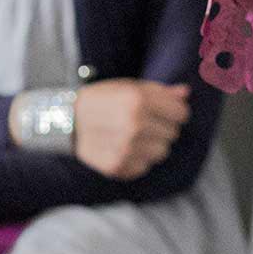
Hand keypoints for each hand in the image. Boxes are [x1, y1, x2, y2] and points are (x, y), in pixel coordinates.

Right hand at [72, 79, 190, 179]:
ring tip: (133, 136)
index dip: (174, 112)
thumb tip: (186, 93)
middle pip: (173, 133)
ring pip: (162, 152)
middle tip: (143, 123)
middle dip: (163, 128)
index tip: (164, 111)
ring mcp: (126, 148)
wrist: (66, 121)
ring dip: (152, 145)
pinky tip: (122, 147)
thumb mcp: (128, 87)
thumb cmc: (101, 99)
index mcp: (138, 100)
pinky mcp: (118, 166)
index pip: (181, 113)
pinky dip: (138, 159)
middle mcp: (134, 125)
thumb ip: (160, 91)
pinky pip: (145, 166)